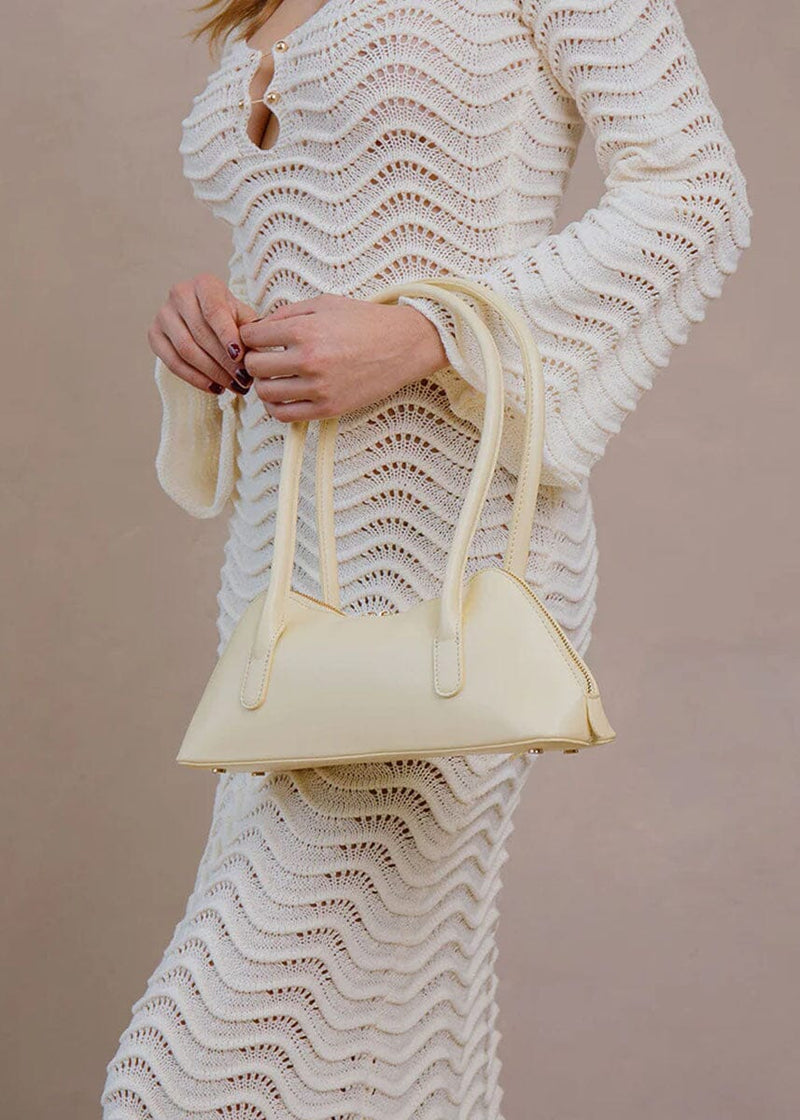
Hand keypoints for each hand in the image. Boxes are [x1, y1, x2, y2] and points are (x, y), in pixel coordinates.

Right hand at [147, 272, 260, 394]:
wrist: (206, 316)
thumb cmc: (232, 318)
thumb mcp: (245, 318)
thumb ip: (252, 331)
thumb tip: (261, 352)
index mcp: (204, 284)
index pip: (214, 311)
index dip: (226, 336)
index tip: (240, 358)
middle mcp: (179, 294)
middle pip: (200, 334)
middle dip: (224, 362)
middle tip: (244, 381)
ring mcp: (163, 314)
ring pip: (186, 350)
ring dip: (212, 373)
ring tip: (233, 387)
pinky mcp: (154, 334)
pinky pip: (172, 362)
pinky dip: (195, 379)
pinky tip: (215, 388)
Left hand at [238, 293, 448, 420]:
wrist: (402, 345)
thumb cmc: (365, 321)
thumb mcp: (324, 303)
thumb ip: (287, 313)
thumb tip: (258, 329)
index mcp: (305, 330)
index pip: (253, 338)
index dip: (249, 337)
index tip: (256, 339)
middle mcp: (309, 360)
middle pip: (255, 366)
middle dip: (253, 360)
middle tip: (262, 358)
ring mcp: (319, 387)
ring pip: (266, 393)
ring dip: (263, 384)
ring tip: (272, 377)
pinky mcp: (329, 408)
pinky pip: (285, 415)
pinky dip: (275, 407)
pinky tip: (281, 396)